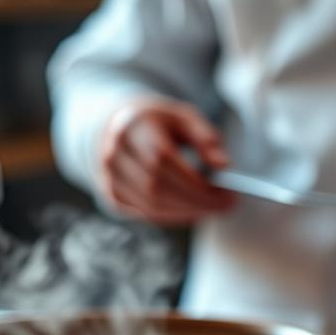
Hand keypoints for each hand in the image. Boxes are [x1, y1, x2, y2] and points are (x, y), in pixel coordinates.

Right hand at [98, 98, 236, 223]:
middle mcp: (115, 153)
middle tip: (225, 206)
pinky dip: (173, 216)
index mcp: (134, 128)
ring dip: (186, 213)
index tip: (226, 193)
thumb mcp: (185, 117)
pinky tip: (193, 212)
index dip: (194, 181)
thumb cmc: (158, 122)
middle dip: (195, 201)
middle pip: (156, 187)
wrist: (120, 126)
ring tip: (213, 209)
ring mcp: (110, 177)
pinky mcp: (112, 195)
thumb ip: (206, 138)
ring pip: (150, 206)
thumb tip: (223, 165)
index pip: (162, 160)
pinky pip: (145, 213)